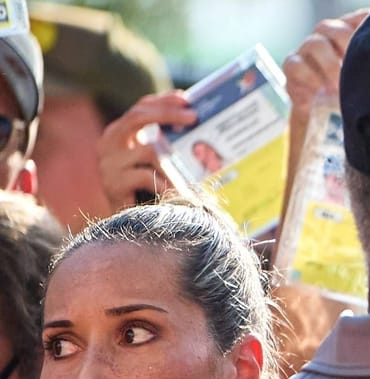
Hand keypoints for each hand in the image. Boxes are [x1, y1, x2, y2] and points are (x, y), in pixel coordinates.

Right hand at [96, 92, 192, 210]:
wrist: (133, 226)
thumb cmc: (153, 192)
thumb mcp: (161, 161)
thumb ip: (169, 143)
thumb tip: (198, 122)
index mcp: (121, 133)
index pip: (141, 107)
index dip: (164, 100)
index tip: (187, 99)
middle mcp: (109, 142)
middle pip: (138, 116)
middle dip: (167, 114)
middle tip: (193, 118)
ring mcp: (107, 163)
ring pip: (149, 151)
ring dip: (173, 166)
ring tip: (188, 181)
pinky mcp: (111, 184)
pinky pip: (146, 176)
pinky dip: (166, 185)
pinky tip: (175, 194)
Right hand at [282, 10, 369, 118]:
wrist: (327, 117)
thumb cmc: (357, 94)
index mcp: (351, 35)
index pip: (360, 19)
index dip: (367, 26)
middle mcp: (328, 38)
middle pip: (334, 28)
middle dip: (347, 45)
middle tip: (360, 67)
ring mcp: (308, 51)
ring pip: (314, 43)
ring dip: (330, 65)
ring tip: (340, 85)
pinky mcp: (293, 67)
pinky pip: (295, 64)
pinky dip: (309, 76)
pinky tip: (320, 90)